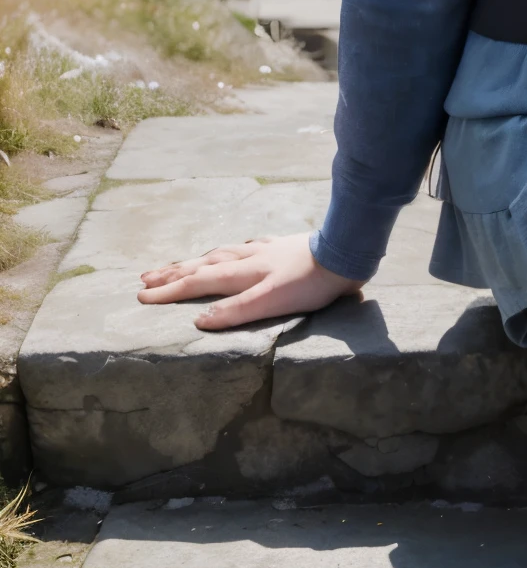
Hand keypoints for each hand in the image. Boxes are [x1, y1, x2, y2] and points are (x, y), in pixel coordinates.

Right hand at [138, 231, 362, 330]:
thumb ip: (236, 310)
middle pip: (203, 264)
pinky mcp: (282, 247)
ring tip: (180, 264)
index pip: (197, 282)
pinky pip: (247, 248)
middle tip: (145, 278)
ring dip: (197, 260)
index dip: (169, 290)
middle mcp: (248, 258)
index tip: (141, 295)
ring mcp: (265, 250)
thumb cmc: (310, 283)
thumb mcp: (271, 301)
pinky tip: (237, 248)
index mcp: (242, 273)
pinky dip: (233, 251)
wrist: (344, 253)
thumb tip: (198, 319)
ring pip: (222, 254)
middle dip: (173, 273)